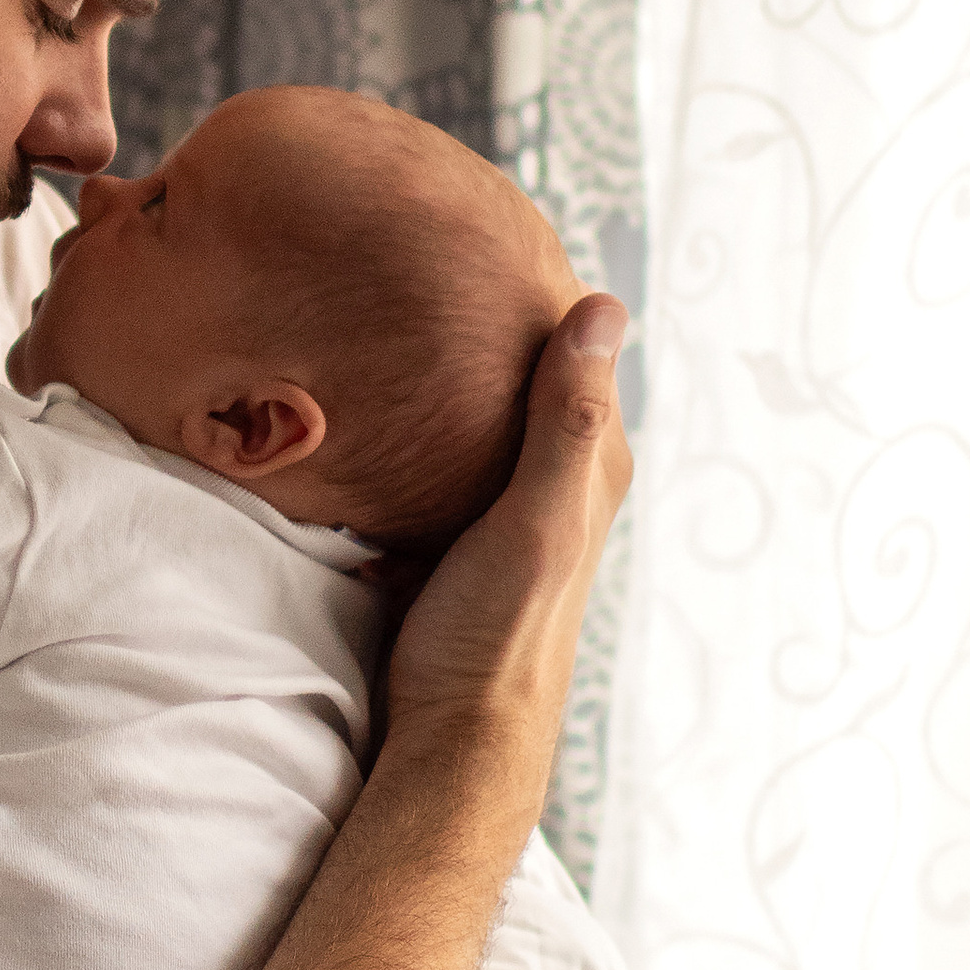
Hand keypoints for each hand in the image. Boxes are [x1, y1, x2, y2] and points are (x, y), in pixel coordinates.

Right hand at [386, 293, 628, 737]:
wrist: (456, 739)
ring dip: (442, 372)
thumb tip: (600, 306)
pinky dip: (412, 423)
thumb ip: (565, 420)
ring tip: (389, 310)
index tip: (484, 231)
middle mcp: (558, 482)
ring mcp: (506, 510)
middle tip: (422, 259)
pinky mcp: (457, 534)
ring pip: (475, 415)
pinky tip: (370, 400)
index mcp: (591, 467)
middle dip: (484, 322)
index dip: (538, 291)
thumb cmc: (498, 634)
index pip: (575, 348)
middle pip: (525, 377)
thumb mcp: (535, 520)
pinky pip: (437, 456)